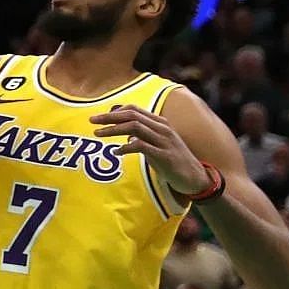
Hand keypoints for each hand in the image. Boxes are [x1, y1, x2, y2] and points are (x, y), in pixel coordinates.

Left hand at [90, 104, 209, 193]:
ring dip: (113, 130)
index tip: (99, 117)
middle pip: (131, 116)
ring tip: (98, 134)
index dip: (115, 111)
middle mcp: (163, 128)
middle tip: (92, 121)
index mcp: (160, 123)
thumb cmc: (173, 160)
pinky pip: (141, 146)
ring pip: (134, 127)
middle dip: (109, 117)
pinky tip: (117, 152)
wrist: (197, 178)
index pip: (134, 109)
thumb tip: (124, 132)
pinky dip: (126, 147)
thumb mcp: (157, 144)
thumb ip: (142, 136)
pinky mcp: (165, 156)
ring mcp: (165, 141)